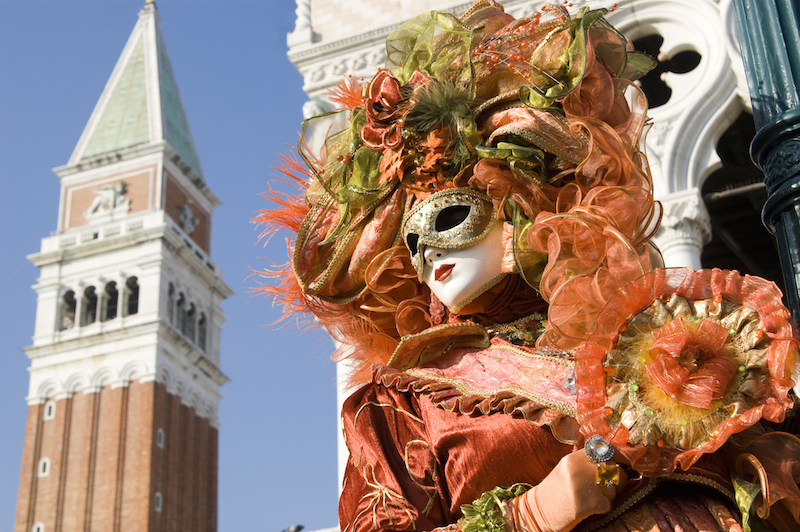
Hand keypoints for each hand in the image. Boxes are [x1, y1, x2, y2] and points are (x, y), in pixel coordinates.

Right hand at [506, 449, 626, 531]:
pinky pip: (609, 503)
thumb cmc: (554, 492)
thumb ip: (584, 463)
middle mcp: (579, 469)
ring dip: (609, 494)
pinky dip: (604, 507)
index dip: (614, 457)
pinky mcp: (589, 503)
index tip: (616, 465)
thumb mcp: (566, 470)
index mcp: (573, 458)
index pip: (603, 450)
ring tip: (595, 498)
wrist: (538, 512)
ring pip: (613, 486)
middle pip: (612, 467)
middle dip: (615, 478)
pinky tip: (591, 508)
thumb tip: (610, 461)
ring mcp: (584, 486)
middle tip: (610, 486)